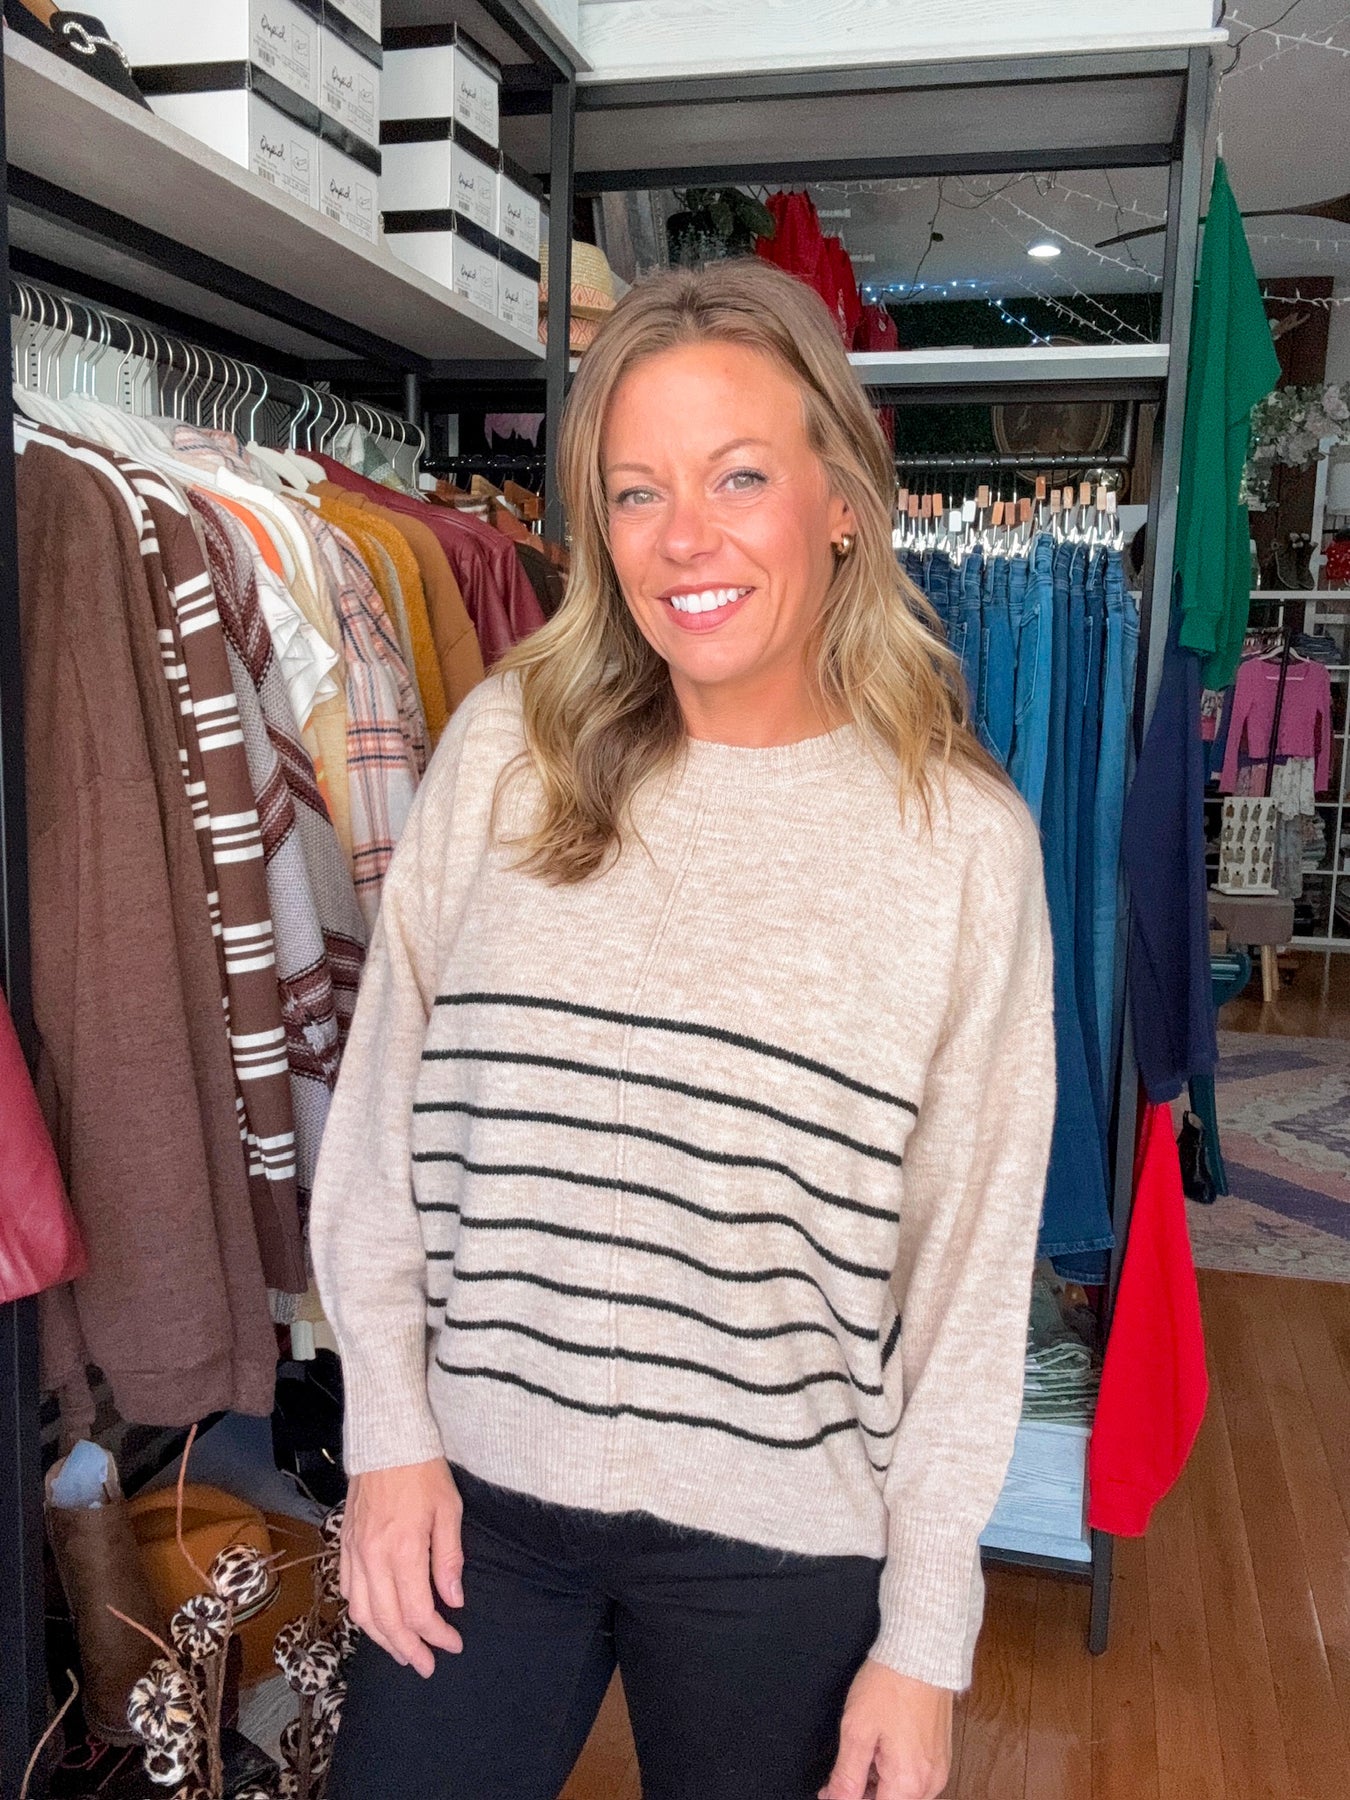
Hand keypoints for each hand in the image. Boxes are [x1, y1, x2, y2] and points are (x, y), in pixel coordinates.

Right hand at [340, 1459, 464, 1676]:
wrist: (387, 1439)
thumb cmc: (423, 1471)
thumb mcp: (448, 1510)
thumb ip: (448, 1558)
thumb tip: (453, 1600)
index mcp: (403, 1550)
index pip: (417, 1612)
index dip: (436, 1635)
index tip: (453, 1644)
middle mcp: (373, 1558)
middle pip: (387, 1621)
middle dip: (409, 1650)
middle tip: (427, 1665)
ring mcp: (354, 1552)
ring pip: (362, 1613)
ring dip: (382, 1639)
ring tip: (403, 1652)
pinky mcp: (345, 1544)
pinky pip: (348, 1591)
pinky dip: (361, 1614)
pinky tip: (376, 1620)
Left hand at [819, 1659, 952, 1799]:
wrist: (921, 1652)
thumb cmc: (890, 1685)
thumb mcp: (857, 1731)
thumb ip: (846, 1777)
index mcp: (908, 1783)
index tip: (831, 1790)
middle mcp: (929, 1784)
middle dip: (864, 1794)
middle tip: (840, 1774)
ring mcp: (938, 1770)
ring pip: (902, 1795)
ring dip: (878, 1786)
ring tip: (862, 1755)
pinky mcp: (940, 1757)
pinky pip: (915, 1779)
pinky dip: (894, 1774)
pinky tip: (880, 1750)